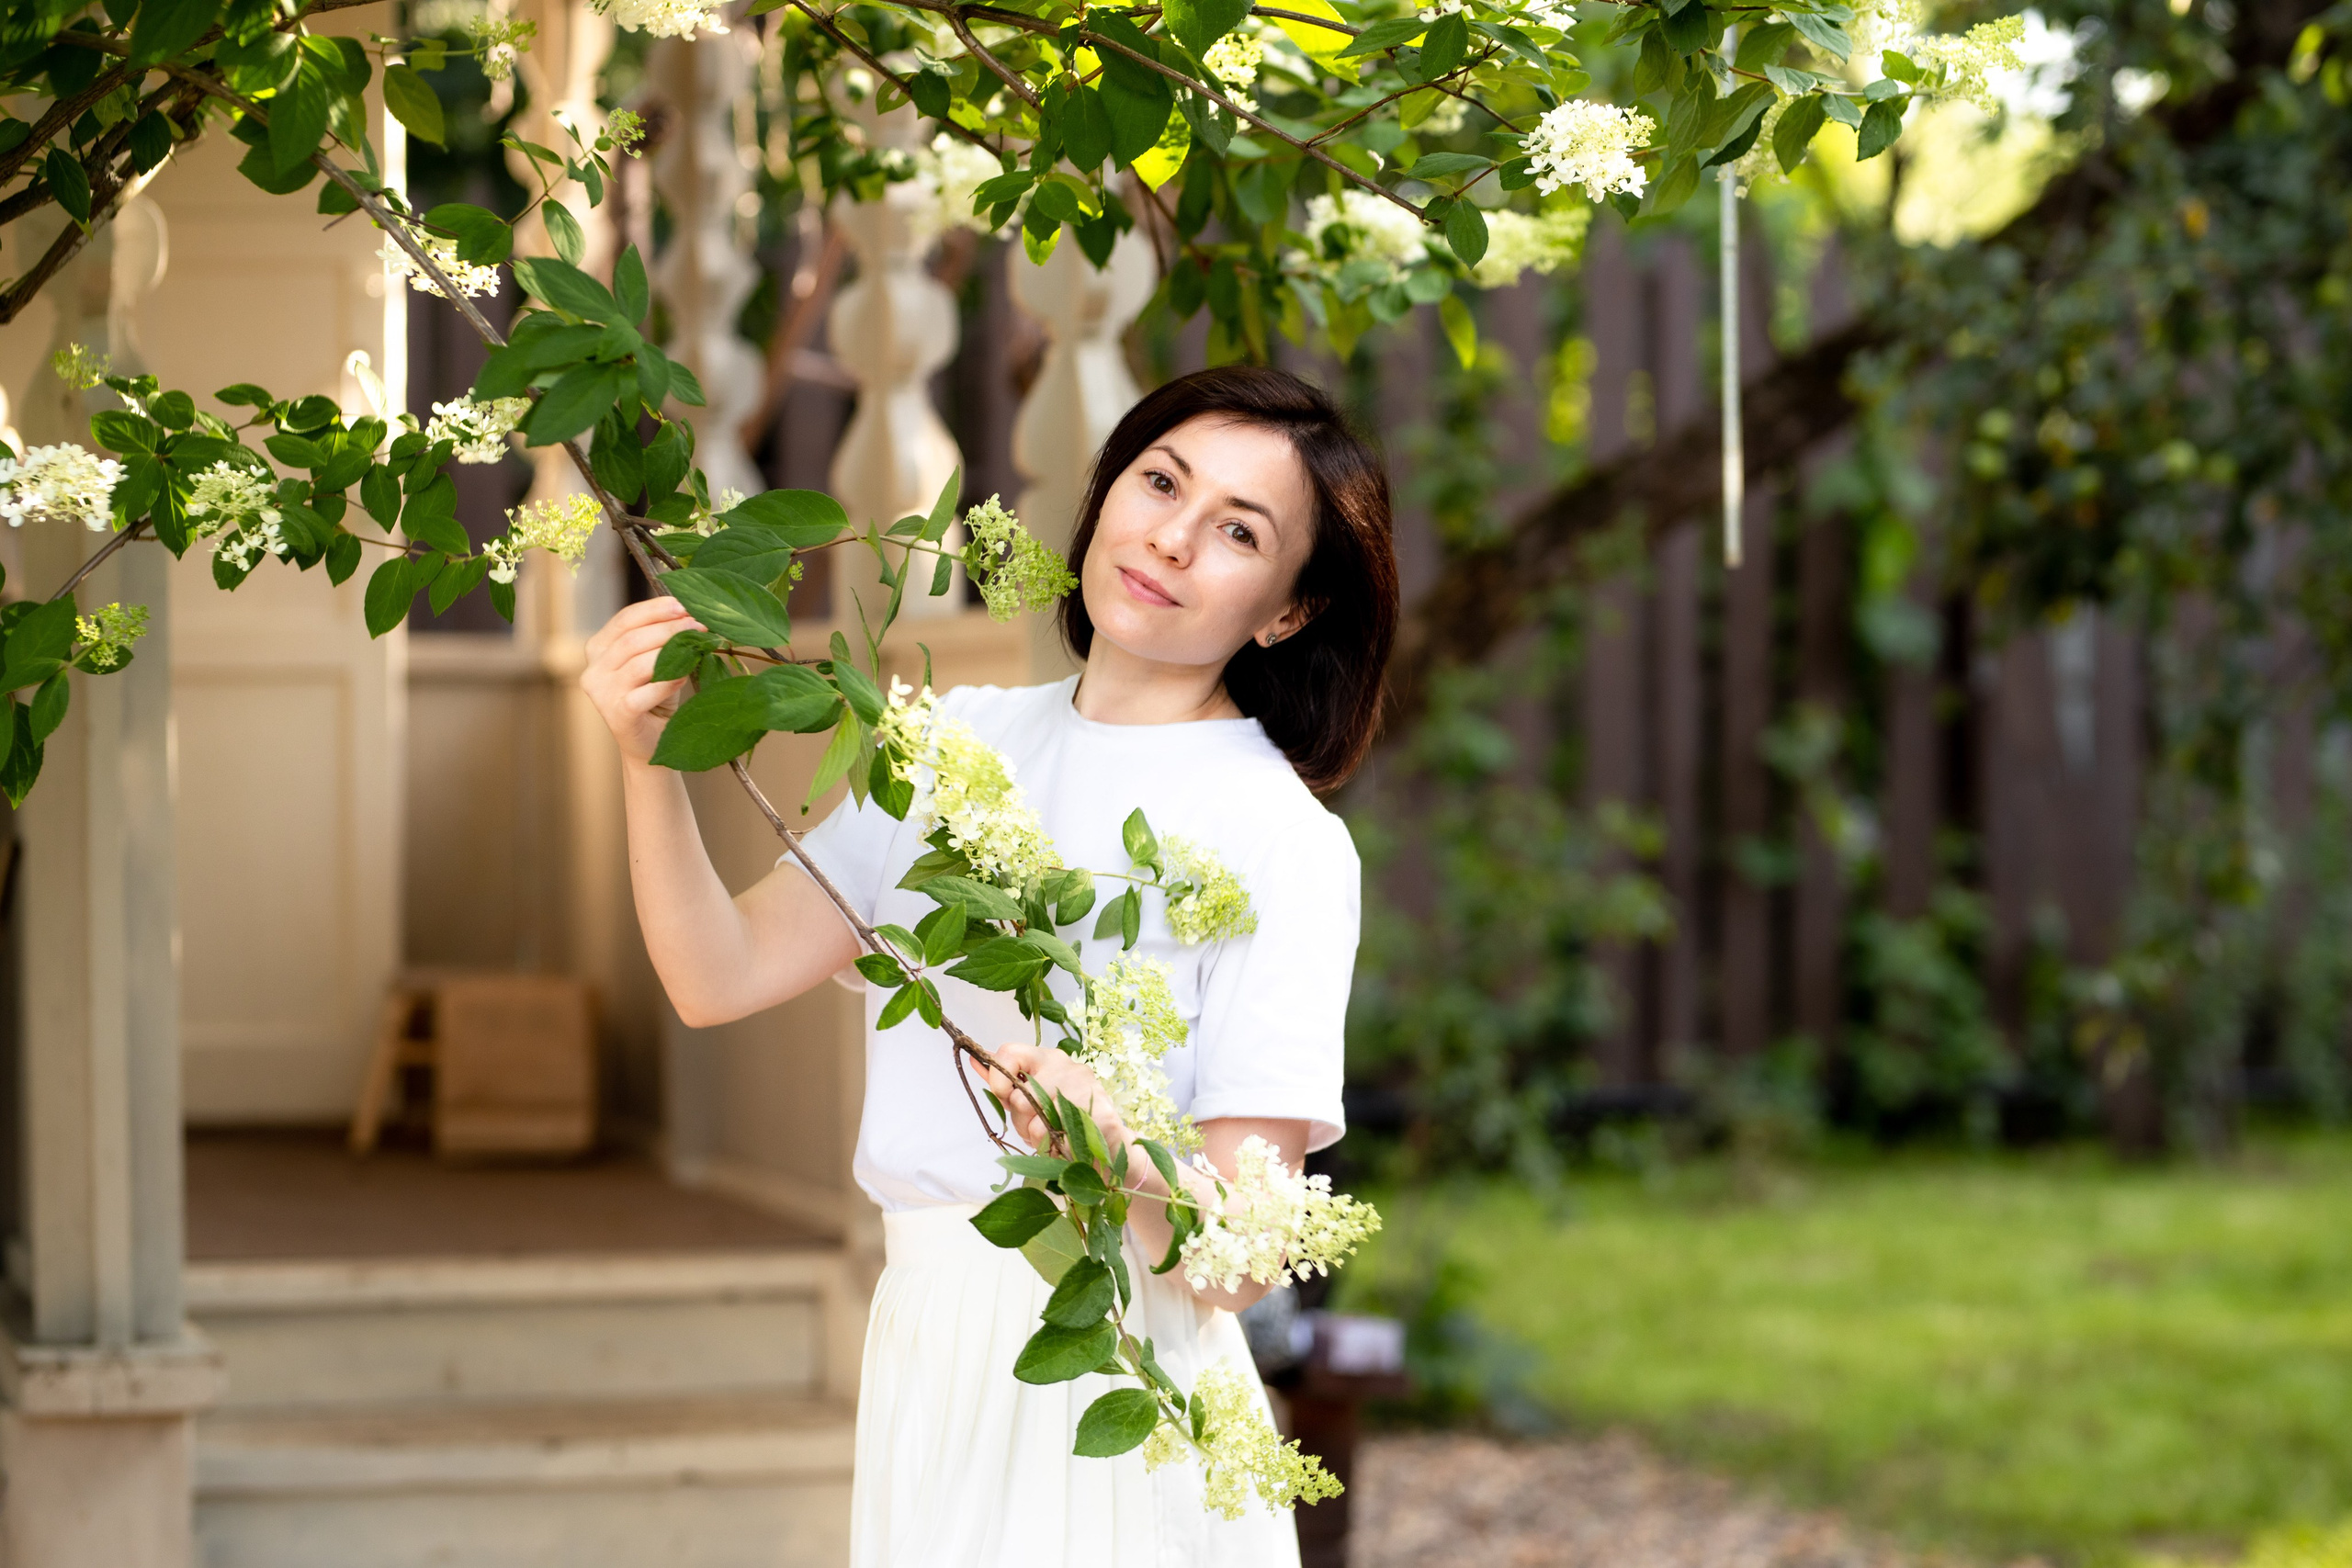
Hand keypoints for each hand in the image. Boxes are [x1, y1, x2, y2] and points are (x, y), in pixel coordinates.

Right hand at [581, 597, 705, 764]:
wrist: (652, 745)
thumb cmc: (655, 697)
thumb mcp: (657, 661)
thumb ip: (663, 639)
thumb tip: (692, 614)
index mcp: (598, 649)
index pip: (625, 619)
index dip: (656, 609)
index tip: (685, 604)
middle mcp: (594, 670)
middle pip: (632, 639)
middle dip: (669, 628)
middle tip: (699, 624)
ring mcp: (602, 693)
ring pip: (638, 662)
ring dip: (672, 650)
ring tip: (699, 645)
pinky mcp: (617, 715)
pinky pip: (645, 692)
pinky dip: (669, 681)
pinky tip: (685, 674)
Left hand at [981, 1042, 1125, 1155]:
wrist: (1107, 1145)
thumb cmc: (1063, 1119)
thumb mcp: (1030, 1098)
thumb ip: (1005, 1082)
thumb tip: (974, 1059)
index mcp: (1048, 1058)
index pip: (1009, 1053)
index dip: (998, 1079)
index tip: (1005, 1098)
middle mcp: (1066, 1066)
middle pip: (1019, 1096)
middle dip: (1021, 1122)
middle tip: (1036, 1128)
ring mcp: (1084, 1086)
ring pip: (1036, 1121)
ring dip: (1039, 1138)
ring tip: (1053, 1137)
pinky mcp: (1100, 1110)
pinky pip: (1058, 1136)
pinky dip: (1056, 1147)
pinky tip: (1065, 1144)